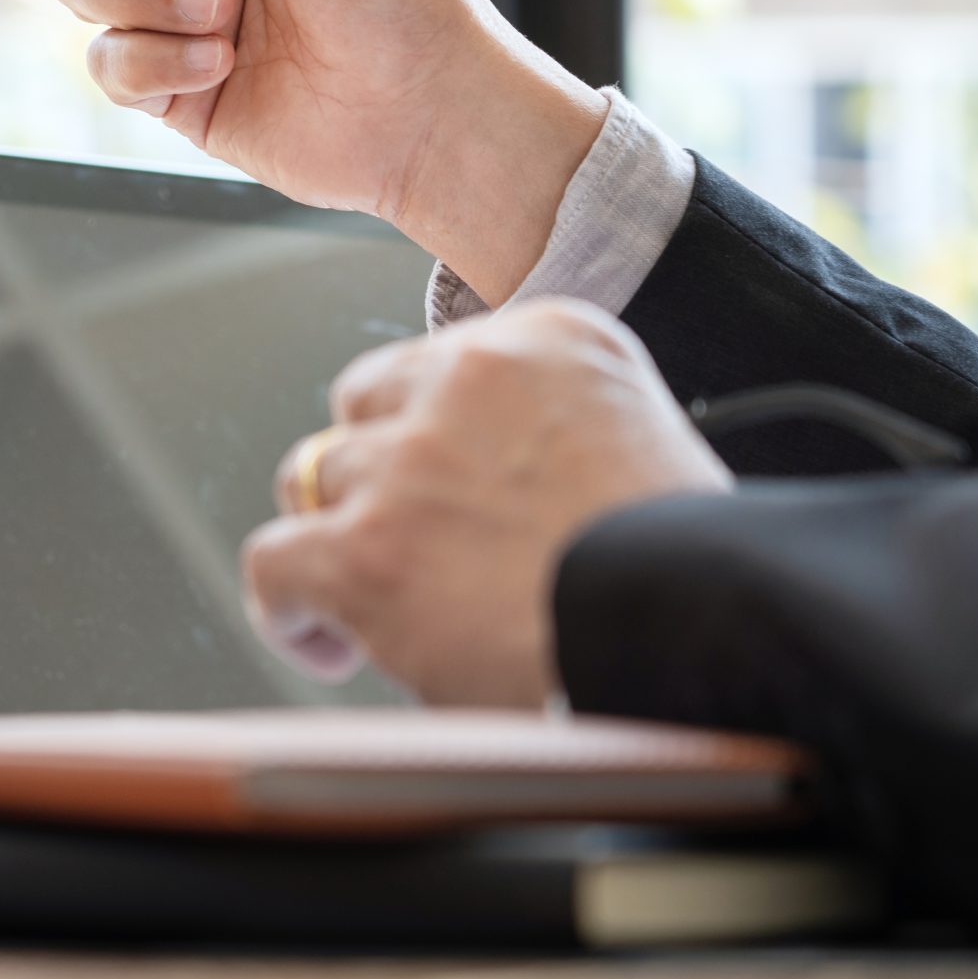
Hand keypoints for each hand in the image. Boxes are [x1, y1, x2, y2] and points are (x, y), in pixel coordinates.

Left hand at [243, 301, 729, 706]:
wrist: (702, 634)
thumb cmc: (693, 573)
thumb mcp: (645, 444)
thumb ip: (557, 430)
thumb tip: (490, 484)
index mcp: (553, 337)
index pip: (444, 361)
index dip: (432, 432)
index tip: (452, 485)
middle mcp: (470, 377)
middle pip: (366, 405)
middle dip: (376, 472)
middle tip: (409, 541)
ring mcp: (410, 461)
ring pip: (312, 474)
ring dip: (334, 534)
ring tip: (367, 599)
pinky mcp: (367, 550)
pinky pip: (274, 560)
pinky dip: (285, 606)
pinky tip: (326, 641)